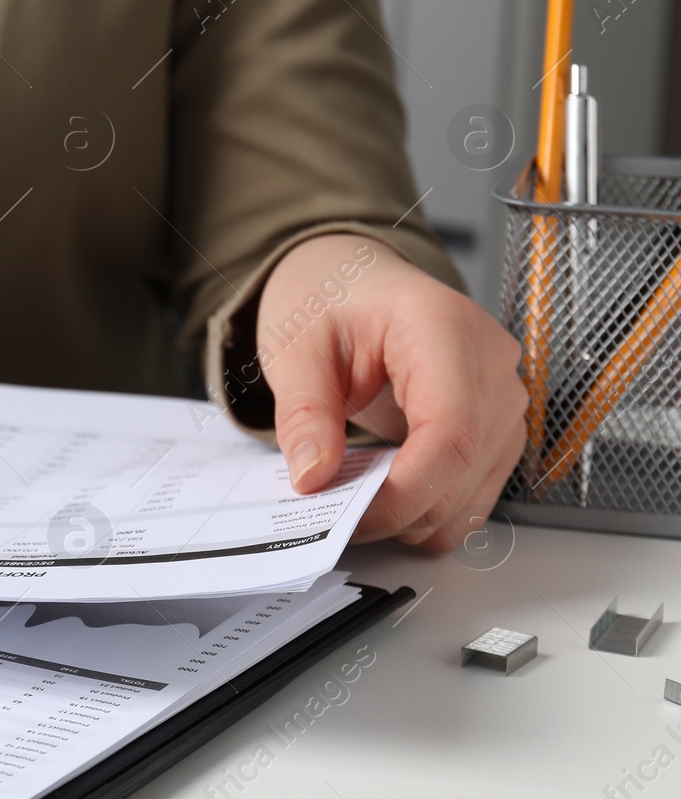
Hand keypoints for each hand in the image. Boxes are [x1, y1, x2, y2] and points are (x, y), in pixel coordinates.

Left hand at [255, 233, 525, 549]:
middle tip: (330, 516)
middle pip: (465, 470)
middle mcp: (490, 362)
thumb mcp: (294, 348)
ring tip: (352, 497)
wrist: (354, 281)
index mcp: (442, 327)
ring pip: (473, 495)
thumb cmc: (330, 299)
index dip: (405, 491)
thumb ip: (303, 414)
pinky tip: (382, 491)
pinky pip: (473, 493)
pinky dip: (427, 508)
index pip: (450, 432)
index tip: (350, 517)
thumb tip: (313, 479)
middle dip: (397, 511)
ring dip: (412, 516)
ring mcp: (503, 397)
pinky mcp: (497, 427)